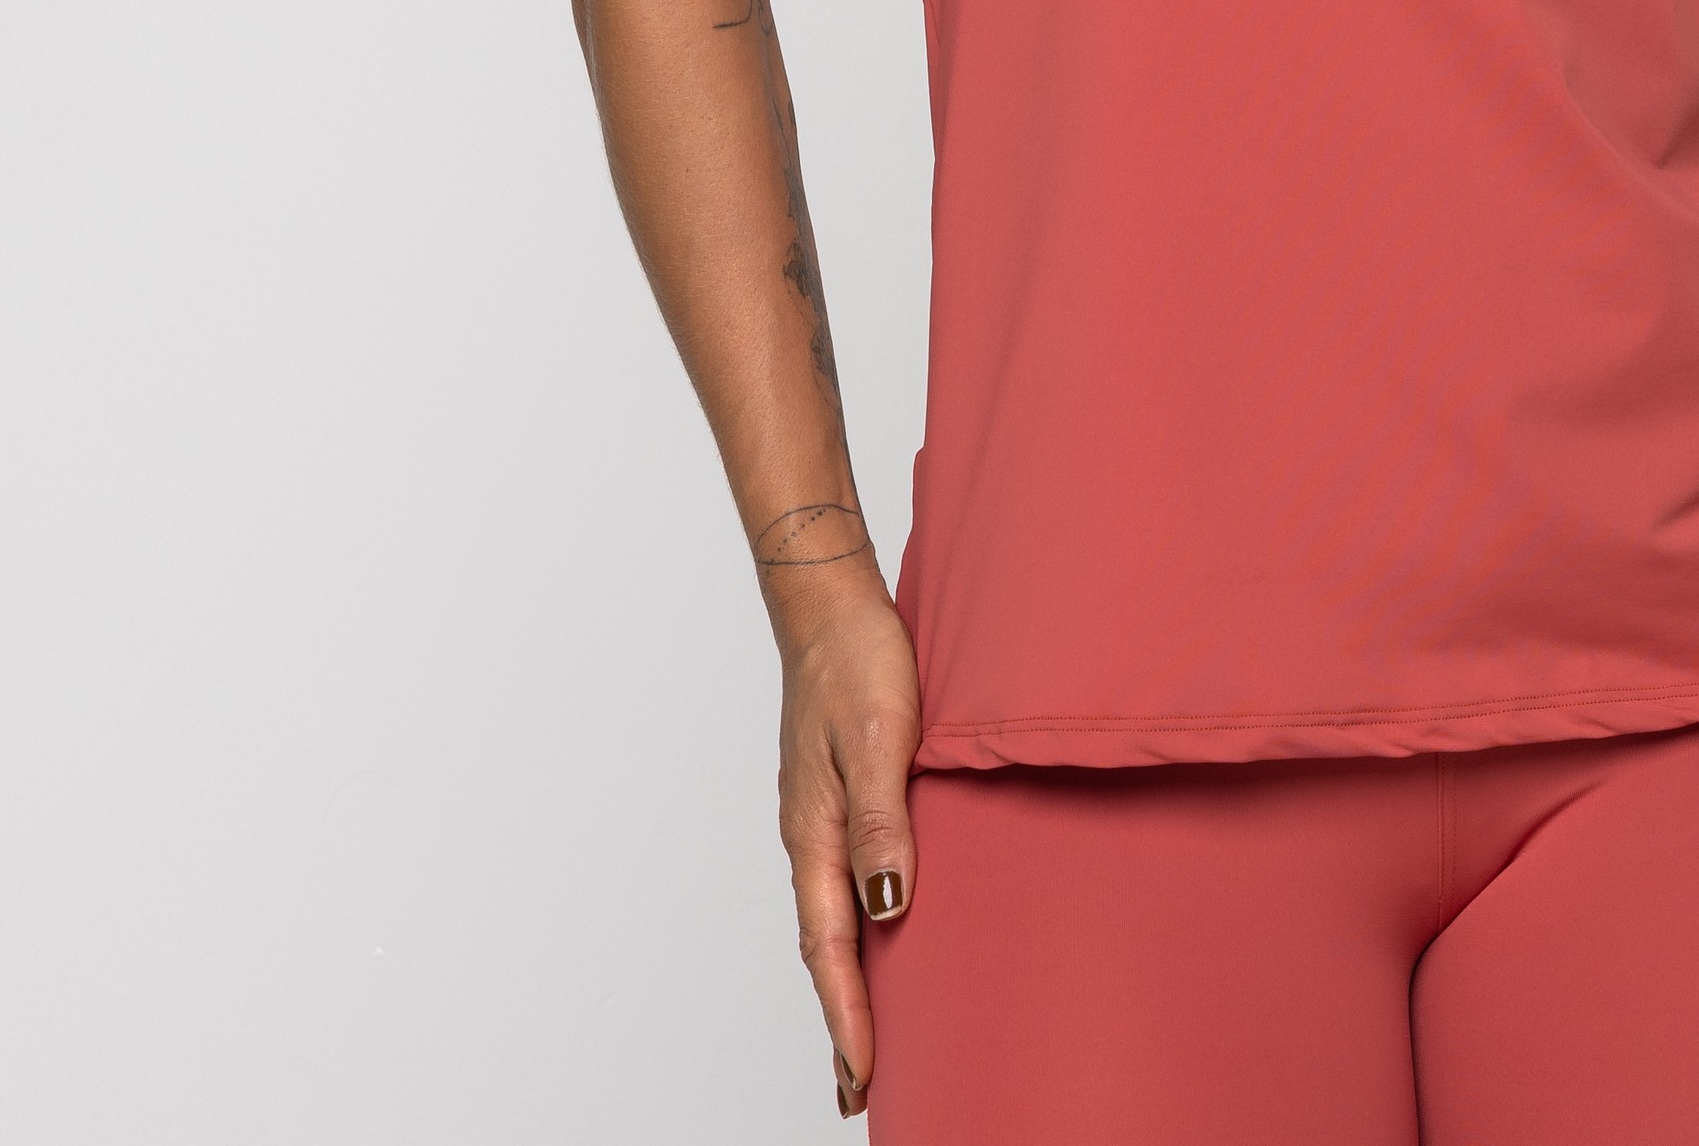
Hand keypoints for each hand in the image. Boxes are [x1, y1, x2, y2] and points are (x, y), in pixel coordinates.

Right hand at [775, 574, 922, 1116]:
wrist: (833, 608)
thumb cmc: (859, 663)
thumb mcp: (877, 737)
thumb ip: (881, 819)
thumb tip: (888, 906)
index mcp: (813, 834)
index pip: (830, 947)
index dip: (848, 1016)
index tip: (863, 1077)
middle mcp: (810, 838)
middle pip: (823, 949)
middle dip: (841, 1021)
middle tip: (861, 1091)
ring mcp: (820, 821)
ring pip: (832, 920)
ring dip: (848, 981)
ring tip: (869, 1039)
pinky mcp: (838, 800)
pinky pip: (844, 883)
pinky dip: (857, 930)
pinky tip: (878, 938)